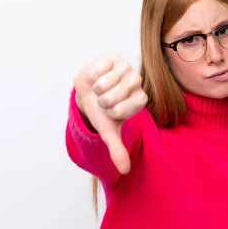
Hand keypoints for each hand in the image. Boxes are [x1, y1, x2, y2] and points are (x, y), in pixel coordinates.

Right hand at [74, 54, 147, 174]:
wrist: (87, 91)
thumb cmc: (102, 111)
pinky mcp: (112, 57)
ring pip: (105, 84)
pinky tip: (96, 77)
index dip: (114, 111)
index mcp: (140, 99)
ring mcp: (126, 67)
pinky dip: (92, 76)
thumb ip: (117, 149)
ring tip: (99, 89)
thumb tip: (125, 171)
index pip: (128, 108)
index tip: (112, 111)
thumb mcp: (108, 130)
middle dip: (103, 102)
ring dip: (97, 89)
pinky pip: (98, 70)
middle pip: (114, 97)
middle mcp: (137, 82)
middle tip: (104, 100)